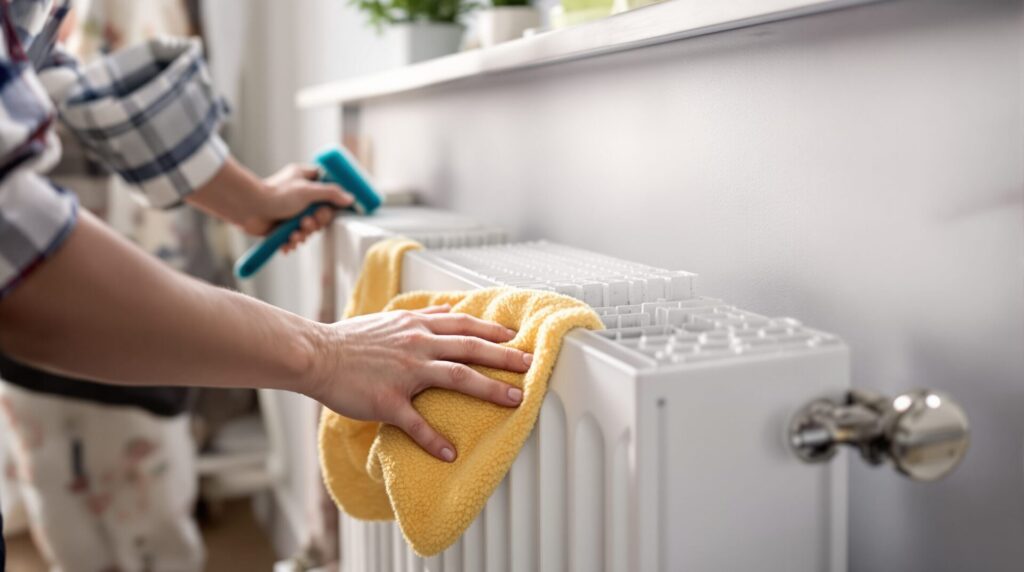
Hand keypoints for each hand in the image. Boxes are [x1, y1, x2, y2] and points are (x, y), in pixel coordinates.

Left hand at [246, 163, 354, 252]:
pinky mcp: (282, 227)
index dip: (334, 200)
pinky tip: (286, 242)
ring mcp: (291, 212)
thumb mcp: (308, 191)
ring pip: (310, 228)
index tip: (337, 207)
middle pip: (322, 213)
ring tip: (294, 233)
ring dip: (304, 234)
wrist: (248, 209)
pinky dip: (292, 242)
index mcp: (306, 179)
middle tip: (307, 222)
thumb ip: (331, 194)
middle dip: (316, 222)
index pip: (329, 188)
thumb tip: (350, 198)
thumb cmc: (275, 195)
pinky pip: (296, 237)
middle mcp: (300, 195)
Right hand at [307, 306, 532, 461]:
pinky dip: (434, 439)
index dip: (494, 331)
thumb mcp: (390, 319)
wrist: (316, 354)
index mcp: (417, 327)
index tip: (518, 338)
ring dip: (489, 389)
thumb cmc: (351, 340)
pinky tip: (450, 453)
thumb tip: (447, 310)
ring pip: (456, 378)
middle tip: (531, 365)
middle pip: (471, 348)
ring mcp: (404, 373)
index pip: (465, 325)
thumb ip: (421, 316)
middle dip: (505, 357)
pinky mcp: (387, 400)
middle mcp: (417, 345)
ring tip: (514, 402)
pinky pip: (416, 422)